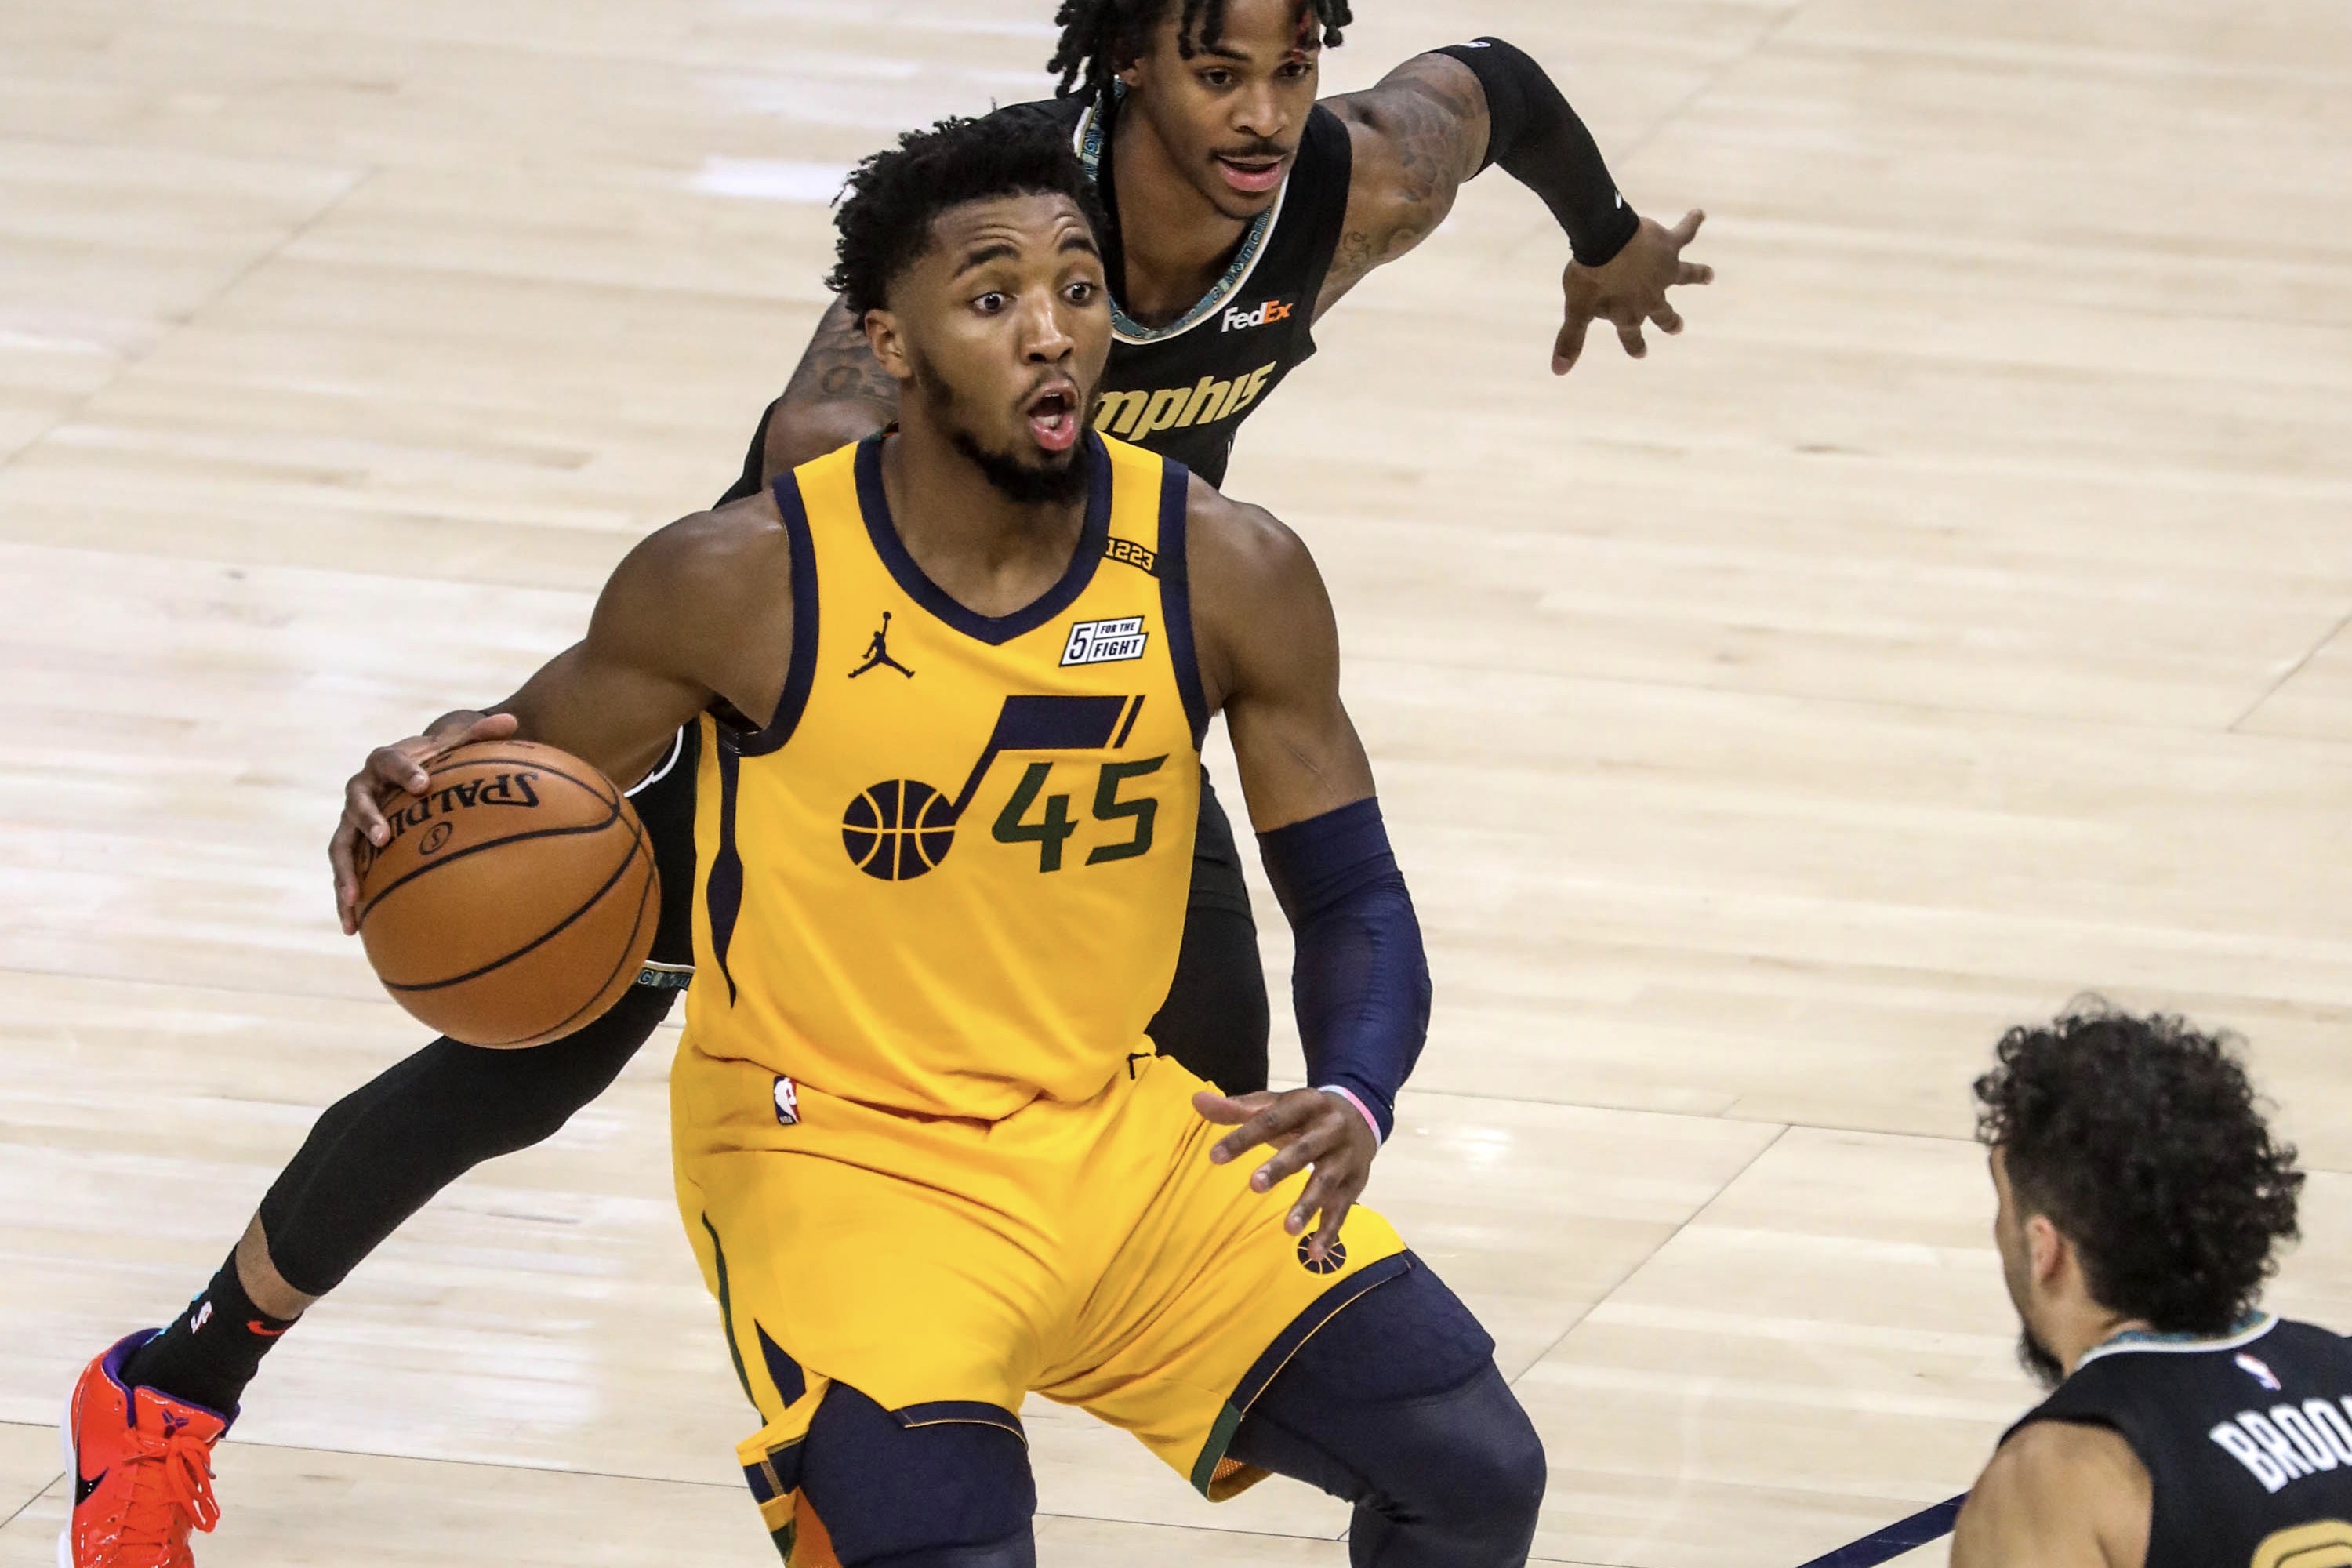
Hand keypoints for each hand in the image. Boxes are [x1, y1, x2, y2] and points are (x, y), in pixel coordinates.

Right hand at [328, 711, 517, 933]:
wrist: (406, 771)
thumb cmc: (436, 759)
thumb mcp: (456, 743)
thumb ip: (480, 733)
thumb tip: (513, 721)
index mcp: (384, 761)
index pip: (391, 761)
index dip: (405, 771)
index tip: (423, 784)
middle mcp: (360, 789)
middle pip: (357, 802)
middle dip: (368, 818)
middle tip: (383, 836)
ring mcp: (350, 820)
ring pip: (340, 845)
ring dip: (344, 872)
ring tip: (353, 900)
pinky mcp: (349, 846)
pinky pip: (344, 873)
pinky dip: (346, 898)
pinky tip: (353, 928)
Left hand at [1195, 1087, 1379, 1265]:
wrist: (1361, 1114)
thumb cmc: (1304, 1114)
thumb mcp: (1275, 1104)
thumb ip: (1237, 1108)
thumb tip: (1196, 1100)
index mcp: (1308, 1103)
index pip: (1272, 1119)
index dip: (1244, 1137)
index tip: (1214, 1157)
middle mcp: (1331, 1128)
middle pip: (1305, 1149)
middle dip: (1281, 1168)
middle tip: (1254, 1186)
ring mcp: (1346, 1156)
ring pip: (1327, 1182)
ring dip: (1309, 1205)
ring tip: (1288, 1229)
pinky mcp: (1356, 1182)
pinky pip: (1342, 1209)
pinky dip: (1329, 1232)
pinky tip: (1313, 1254)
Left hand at [1555, 208, 1712, 373]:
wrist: (1604, 240)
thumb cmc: (1590, 276)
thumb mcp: (1577, 309)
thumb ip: (1571, 339)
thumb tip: (1558, 372)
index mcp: (1629, 314)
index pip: (1631, 335)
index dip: (1634, 345)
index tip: (1639, 353)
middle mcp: (1651, 297)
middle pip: (1663, 314)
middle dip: (1670, 322)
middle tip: (1677, 327)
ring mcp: (1663, 272)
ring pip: (1686, 275)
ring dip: (1698, 275)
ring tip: (1709, 275)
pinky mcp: (1669, 246)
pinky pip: (1685, 234)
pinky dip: (1692, 223)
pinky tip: (1699, 213)